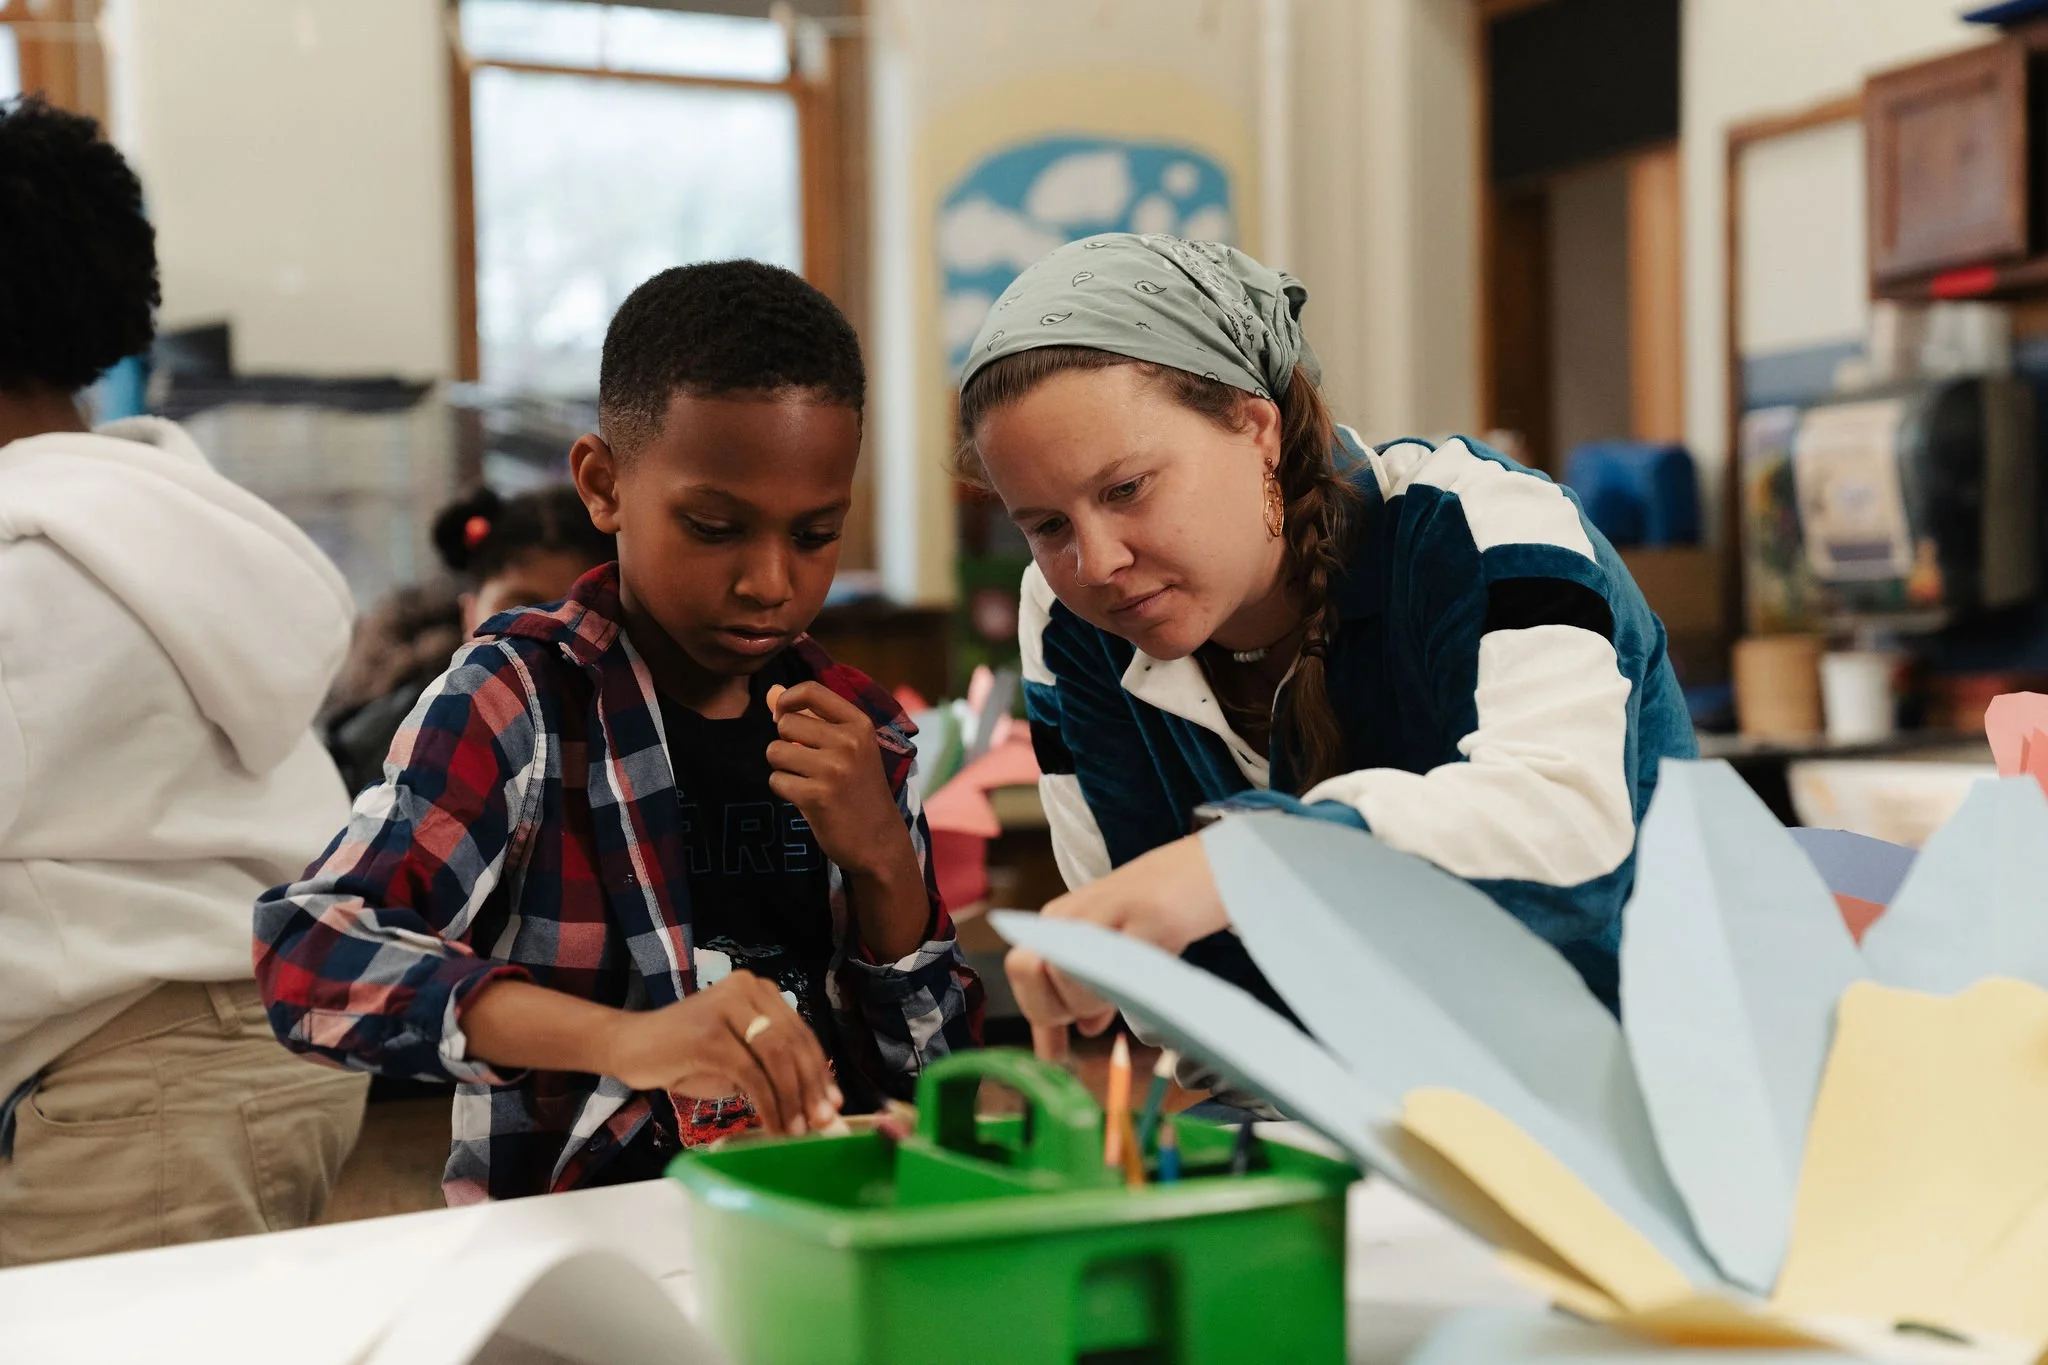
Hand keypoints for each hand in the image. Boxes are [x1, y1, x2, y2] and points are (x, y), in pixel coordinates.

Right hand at [605, 970, 840, 1135]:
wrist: (631, 1047)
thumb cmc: (686, 1055)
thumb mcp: (737, 1058)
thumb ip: (772, 1069)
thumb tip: (815, 1103)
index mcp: (759, 991)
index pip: (800, 1032)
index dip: (820, 1070)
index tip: (833, 1104)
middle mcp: (747, 990)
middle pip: (793, 1043)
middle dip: (811, 1088)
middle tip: (821, 1122)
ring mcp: (727, 1008)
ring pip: (777, 1057)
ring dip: (791, 1099)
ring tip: (797, 1131)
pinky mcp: (710, 1034)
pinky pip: (750, 1074)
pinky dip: (767, 1104)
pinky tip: (772, 1125)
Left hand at [765, 682, 905, 875]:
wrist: (879, 840)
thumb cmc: (859, 790)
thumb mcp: (847, 748)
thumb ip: (810, 718)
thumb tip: (770, 692)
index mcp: (859, 724)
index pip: (811, 690)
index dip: (787, 700)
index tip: (782, 717)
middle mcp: (848, 742)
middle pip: (785, 724)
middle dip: (785, 744)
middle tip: (806, 764)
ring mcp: (833, 769)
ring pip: (775, 752)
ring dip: (783, 769)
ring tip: (806, 781)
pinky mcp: (816, 796)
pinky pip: (776, 780)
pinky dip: (785, 791)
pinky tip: (807, 800)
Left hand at [1006, 835, 1229, 1060]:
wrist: (1212, 866)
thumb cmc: (1164, 908)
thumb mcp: (1116, 945)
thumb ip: (1092, 987)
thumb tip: (1078, 1031)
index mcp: (1061, 917)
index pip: (1021, 967)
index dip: (1037, 1009)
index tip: (1056, 1048)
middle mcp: (1077, 911)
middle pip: (1037, 972)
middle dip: (1062, 1008)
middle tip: (1097, 1013)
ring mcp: (1113, 909)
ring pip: (1072, 974)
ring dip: (1096, 1002)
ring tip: (1126, 994)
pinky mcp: (1153, 914)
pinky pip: (1124, 966)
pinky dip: (1128, 988)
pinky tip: (1145, 988)